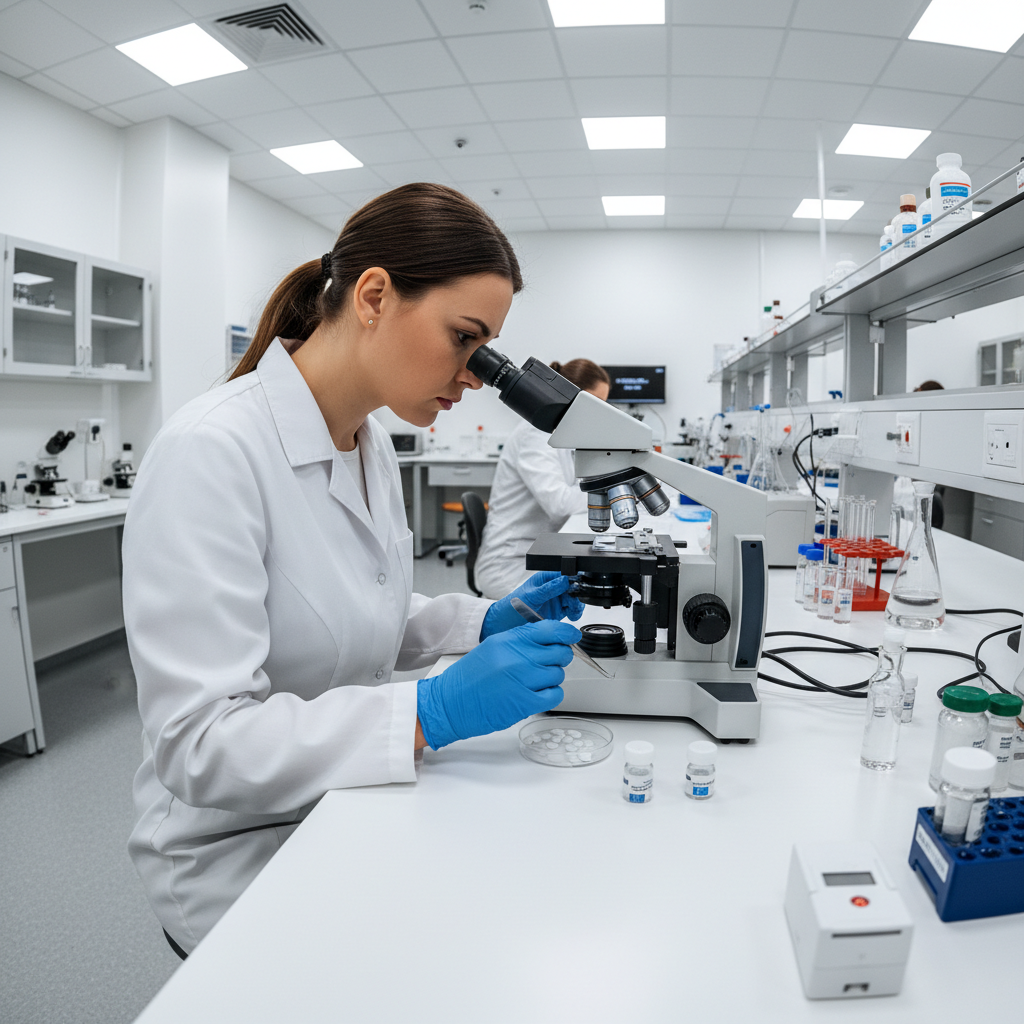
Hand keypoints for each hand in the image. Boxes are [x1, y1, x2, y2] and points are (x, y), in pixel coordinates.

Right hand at [416, 620, 581, 748]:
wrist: (449, 703)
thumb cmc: (469, 678)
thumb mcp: (492, 647)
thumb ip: (520, 641)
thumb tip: (549, 640)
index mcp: (509, 640)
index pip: (550, 630)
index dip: (566, 633)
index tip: (571, 637)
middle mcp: (517, 657)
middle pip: (560, 652)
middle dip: (559, 658)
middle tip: (549, 663)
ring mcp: (523, 680)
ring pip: (559, 674)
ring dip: (552, 678)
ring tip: (534, 682)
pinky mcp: (525, 703)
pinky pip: (555, 694)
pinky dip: (551, 694)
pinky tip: (538, 694)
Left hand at [480, 571, 583, 638]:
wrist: (506, 623)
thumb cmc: (513, 605)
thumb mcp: (531, 596)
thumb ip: (548, 588)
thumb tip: (564, 579)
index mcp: (546, 578)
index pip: (565, 575)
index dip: (572, 581)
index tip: (576, 588)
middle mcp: (553, 588)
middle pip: (572, 588)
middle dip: (576, 595)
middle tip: (574, 603)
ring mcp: (556, 600)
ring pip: (574, 600)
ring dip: (577, 605)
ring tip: (573, 612)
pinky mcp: (558, 612)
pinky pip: (571, 611)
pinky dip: (575, 614)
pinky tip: (572, 616)